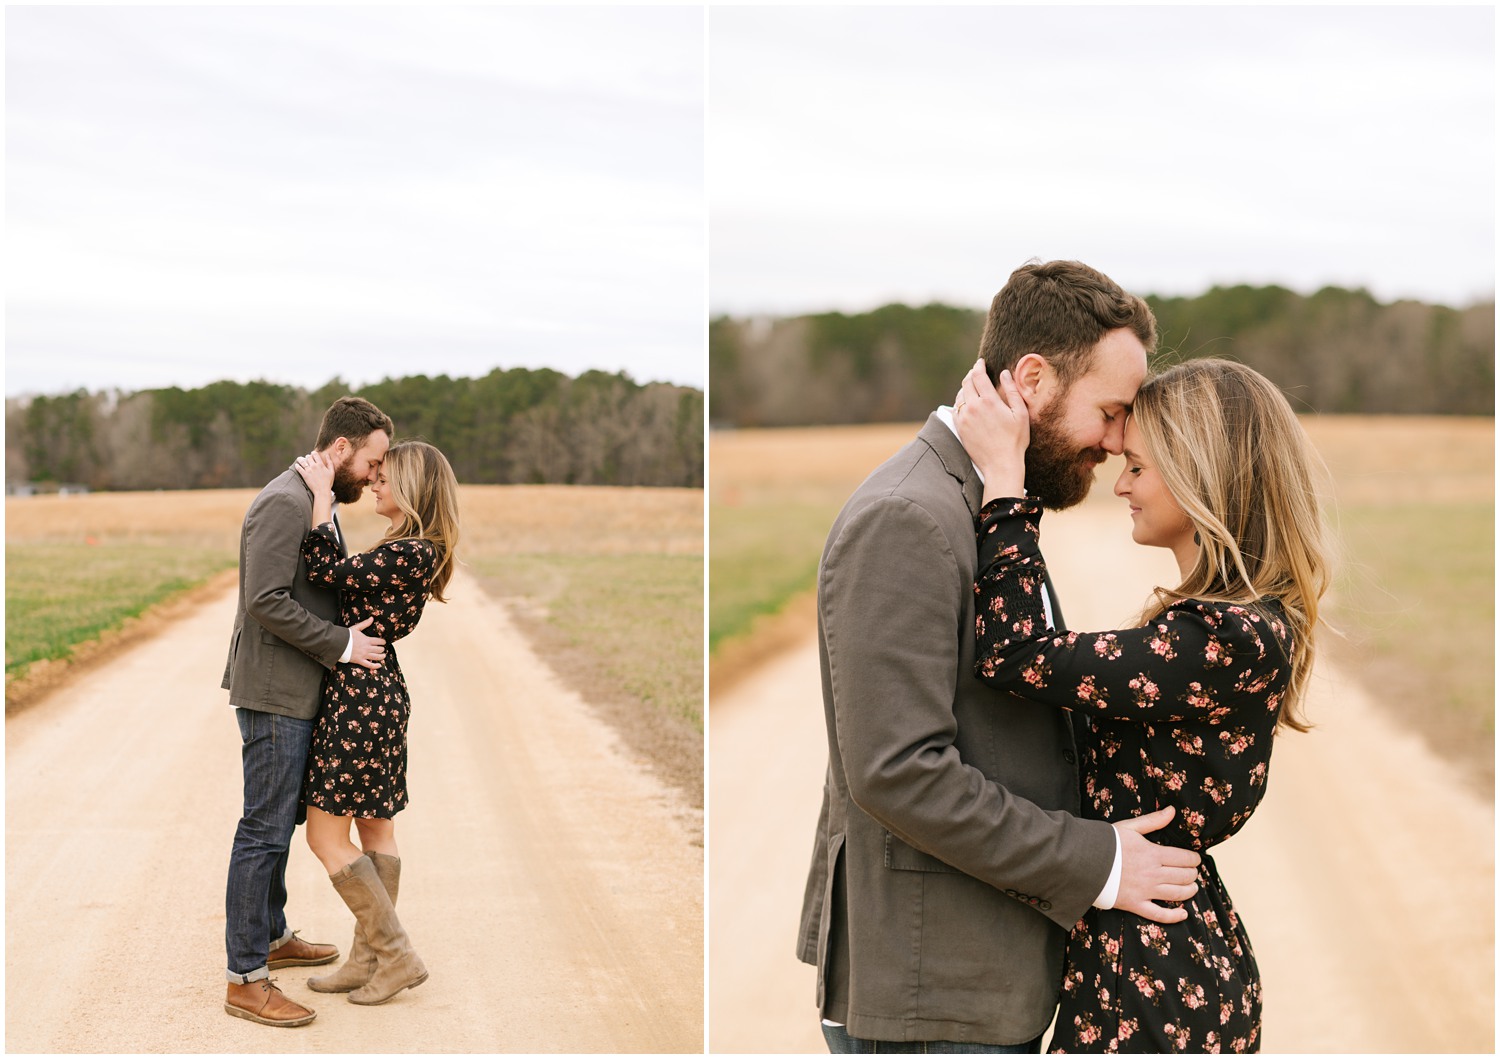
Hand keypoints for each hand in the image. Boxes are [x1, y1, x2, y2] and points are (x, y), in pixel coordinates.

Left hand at [294, 450, 334, 495]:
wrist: (322, 491)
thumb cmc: (328, 482)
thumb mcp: (331, 472)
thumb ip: (330, 462)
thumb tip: (327, 455)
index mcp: (320, 464)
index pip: (315, 455)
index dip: (313, 453)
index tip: (312, 454)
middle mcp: (314, 466)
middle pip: (308, 457)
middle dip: (307, 457)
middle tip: (307, 458)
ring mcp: (309, 471)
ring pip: (302, 462)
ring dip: (300, 459)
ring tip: (299, 459)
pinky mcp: (305, 475)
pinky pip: (299, 469)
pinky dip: (297, 466)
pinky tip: (296, 465)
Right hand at [348, 616, 384, 670]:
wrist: (338, 643)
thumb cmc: (346, 636)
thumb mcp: (356, 628)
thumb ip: (365, 623)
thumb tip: (372, 618)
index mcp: (367, 640)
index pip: (379, 641)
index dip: (383, 642)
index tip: (383, 642)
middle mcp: (367, 648)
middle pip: (379, 649)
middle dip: (382, 649)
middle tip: (382, 649)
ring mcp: (364, 655)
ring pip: (376, 657)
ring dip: (382, 656)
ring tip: (383, 656)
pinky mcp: (359, 661)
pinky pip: (369, 665)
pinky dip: (375, 666)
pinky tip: (379, 666)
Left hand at [953, 359, 1028, 500]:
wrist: (1000, 464)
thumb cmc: (1015, 440)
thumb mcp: (1020, 413)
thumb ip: (1012, 391)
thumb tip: (1004, 373)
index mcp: (989, 401)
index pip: (978, 376)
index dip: (979, 366)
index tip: (980, 362)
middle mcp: (973, 407)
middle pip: (966, 383)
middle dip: (971, 374)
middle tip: (976, 372)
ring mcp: (963, 418)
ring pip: (960, 395)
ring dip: (965, 388)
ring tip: (972, 386)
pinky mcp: (959, 428)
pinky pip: (955, 409)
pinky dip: (960, 401)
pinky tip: (966, 402)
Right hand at [1112, 806, 1201, 924]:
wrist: (1083, 861)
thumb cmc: (1105, 842)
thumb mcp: (1129, 827)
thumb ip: (1153, 820)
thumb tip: (1172, 811)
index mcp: (1152, 853)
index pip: (1184, 858)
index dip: (1193, 859)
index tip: (1195, 858)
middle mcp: (1152, 874)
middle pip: (1184, 876)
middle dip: (1192, 873)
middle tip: (1193, 872)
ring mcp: (1145, 891)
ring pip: (1177, 894)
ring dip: (1189, 891)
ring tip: (1192, 887)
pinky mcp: (1135, 904)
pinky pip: (1159, 914)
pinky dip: (1174, 916)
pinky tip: (1183, 913)